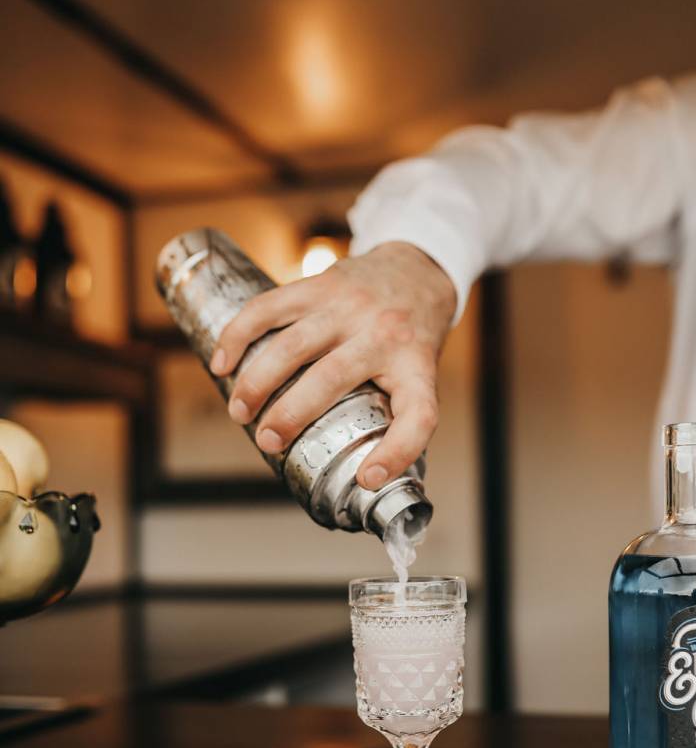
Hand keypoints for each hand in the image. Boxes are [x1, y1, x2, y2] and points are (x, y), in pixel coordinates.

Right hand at [210, 242, 456, 489]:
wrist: (417, 269)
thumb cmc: (413, 336)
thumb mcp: (422, 374)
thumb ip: (400, 416)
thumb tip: (366, 477)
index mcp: (416, 366)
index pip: (418, 415)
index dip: (396, 452)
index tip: (367, 477)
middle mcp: (383, 334)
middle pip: (330, 378)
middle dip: (291, 415)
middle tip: (267, 442)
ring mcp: (348, 306)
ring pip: (292, 345)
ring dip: (257, 382)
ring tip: (239, 412)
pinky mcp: (319, 285)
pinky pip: (269, 308)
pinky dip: (238, 336)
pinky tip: (221, 363)